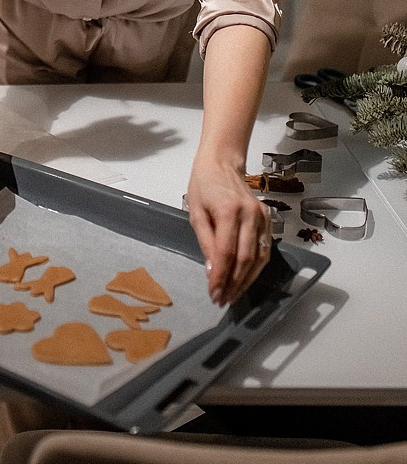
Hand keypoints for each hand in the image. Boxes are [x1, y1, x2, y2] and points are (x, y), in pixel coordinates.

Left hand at [185, 154, 271, 305]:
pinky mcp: (268, 218)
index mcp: (229, 211)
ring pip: (259, 258)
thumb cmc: (204, 186)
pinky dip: (256, 268)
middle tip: (223, 300)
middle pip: (245, 258)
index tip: (214, 294)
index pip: (226, 252)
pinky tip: (245, 279)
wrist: (222, 163)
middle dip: (234, 283)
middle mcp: (250, 214)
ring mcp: (263, 216)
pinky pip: (265, 249)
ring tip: (233, 295)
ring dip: (247, 280)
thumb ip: (205, 242)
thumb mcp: (196, 212)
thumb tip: (212, 272)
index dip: (221, 277)